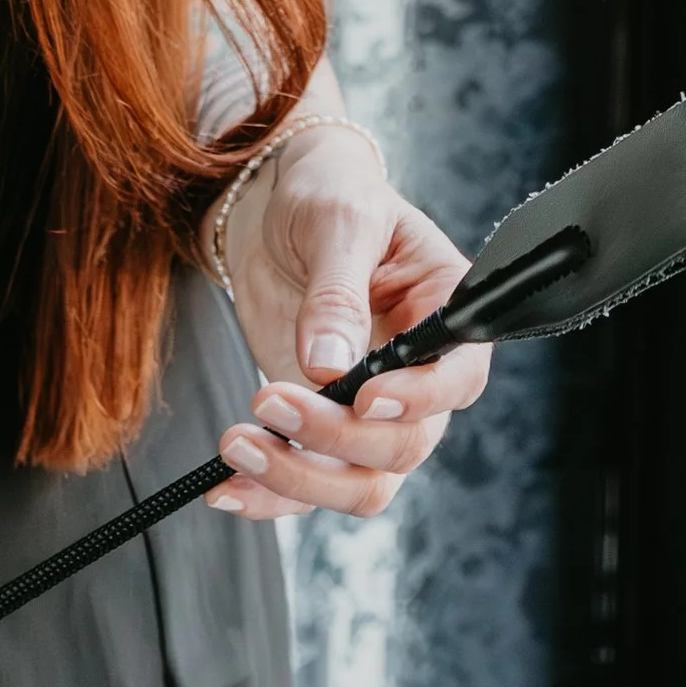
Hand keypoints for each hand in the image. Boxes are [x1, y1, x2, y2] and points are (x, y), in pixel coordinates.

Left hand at [206, 119, 490, 524]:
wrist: (276, 204)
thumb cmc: (328, 192)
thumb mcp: (338, 221)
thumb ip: (338, 293)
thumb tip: (329, 367)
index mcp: (446, 311)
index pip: (458, 378)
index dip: (419, 401)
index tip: (363, 398)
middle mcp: (421, 373)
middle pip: (404, 445)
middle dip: (335, 438)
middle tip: (268, 399)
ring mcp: (372, 408)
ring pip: (361, 482)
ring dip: (299, 479)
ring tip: (236, 447)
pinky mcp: (323, 425)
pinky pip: (310, 481)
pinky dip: (271, 495)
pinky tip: (227, 489)